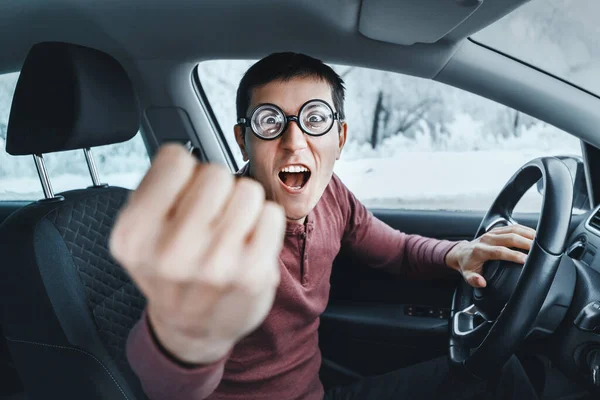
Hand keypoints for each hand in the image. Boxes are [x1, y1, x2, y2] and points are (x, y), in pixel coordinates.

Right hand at [110, 144, 285, 363]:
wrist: (193, 327)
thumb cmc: (171, 273)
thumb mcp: (140, 234)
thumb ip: (156, 189)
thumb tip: (187, 154)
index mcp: (134, 235)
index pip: (175, 159)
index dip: (182, 172)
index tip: (182, 193)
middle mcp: (170, 253)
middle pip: (215, 173)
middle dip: (216, 189)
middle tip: (209, 217)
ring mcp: (215, 266)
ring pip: (247, 191)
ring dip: (242, 205)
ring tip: (229, 231)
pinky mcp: (253, 274)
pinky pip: (271, 214)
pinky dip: (264, 223)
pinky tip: (247, 244)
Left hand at [445, 224, 535, 287]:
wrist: (461, 252)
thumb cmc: (467, 264)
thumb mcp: (467, 275)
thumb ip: (473, 280)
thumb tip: (482, 282)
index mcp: (480, 250)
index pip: (499, 251)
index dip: (513, 255)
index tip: (526, 260)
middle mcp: (487, 239)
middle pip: (510, 238)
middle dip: (525, 243)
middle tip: (540, 250)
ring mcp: (492, 233)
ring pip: (513, 230)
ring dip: (528, 235)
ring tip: (541, 242)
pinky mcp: (497, 230)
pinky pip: (514, 227)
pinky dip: (526, 230)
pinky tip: (535, 236)